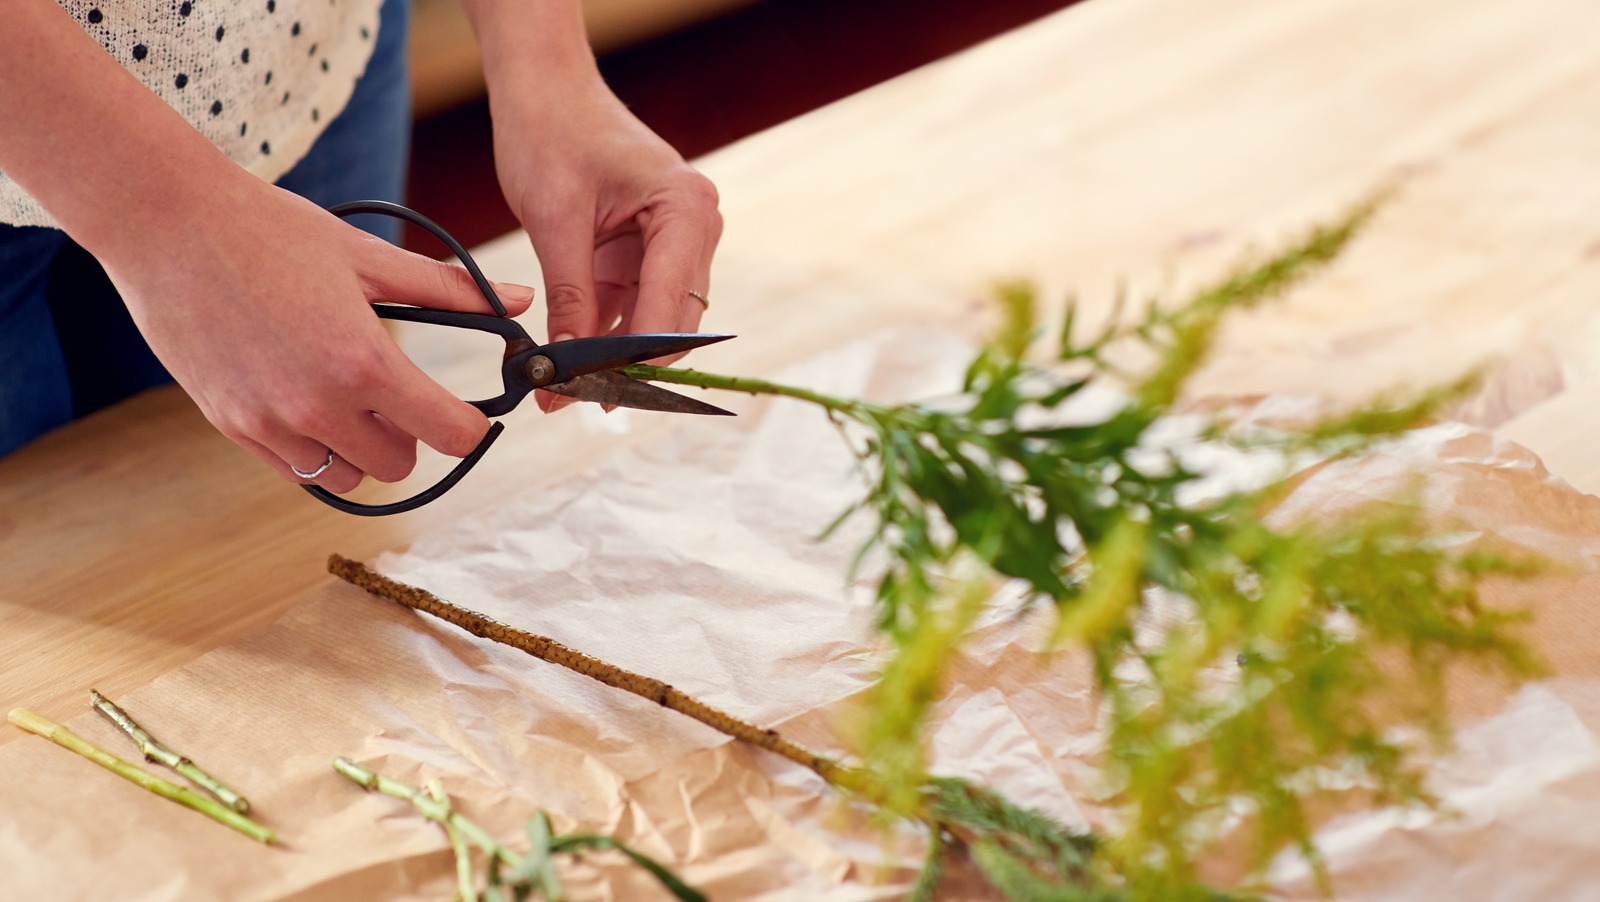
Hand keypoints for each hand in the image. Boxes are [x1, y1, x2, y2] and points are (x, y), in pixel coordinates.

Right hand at [99, 181, 534, 492]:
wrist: (167, 224)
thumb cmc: (271, 230)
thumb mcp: (369, 256)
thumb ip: (450, 289)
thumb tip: (521, 298)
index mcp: (363, 361)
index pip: (448, 434)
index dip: (469, 426)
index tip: (468, 411)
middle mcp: (317, 404)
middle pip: (401, 464)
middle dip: (413, 436)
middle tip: (398, 393)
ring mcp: (270, 422)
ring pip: (348, 475)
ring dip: (362, 448)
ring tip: (350, 397)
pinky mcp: (231, 426)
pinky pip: (296, 471)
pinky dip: (315, 451)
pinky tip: (310, 401)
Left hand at [488, 71, 722, 409]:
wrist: (545, 89)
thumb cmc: (551, 133)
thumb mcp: (554, 219)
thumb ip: (570, 296)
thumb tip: (566, 367)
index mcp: (687, 208)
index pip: (671, 303)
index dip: (636, 357)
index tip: (598, 395)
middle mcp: (696, 225)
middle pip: (674, 319)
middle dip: (629, 365)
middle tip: (580, 403)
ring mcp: (678, 240)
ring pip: (656, 320)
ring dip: (614, 356)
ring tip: (564, 392)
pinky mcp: (650, 250)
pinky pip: (635, 305)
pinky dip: (605, 334)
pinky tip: (571, 363)